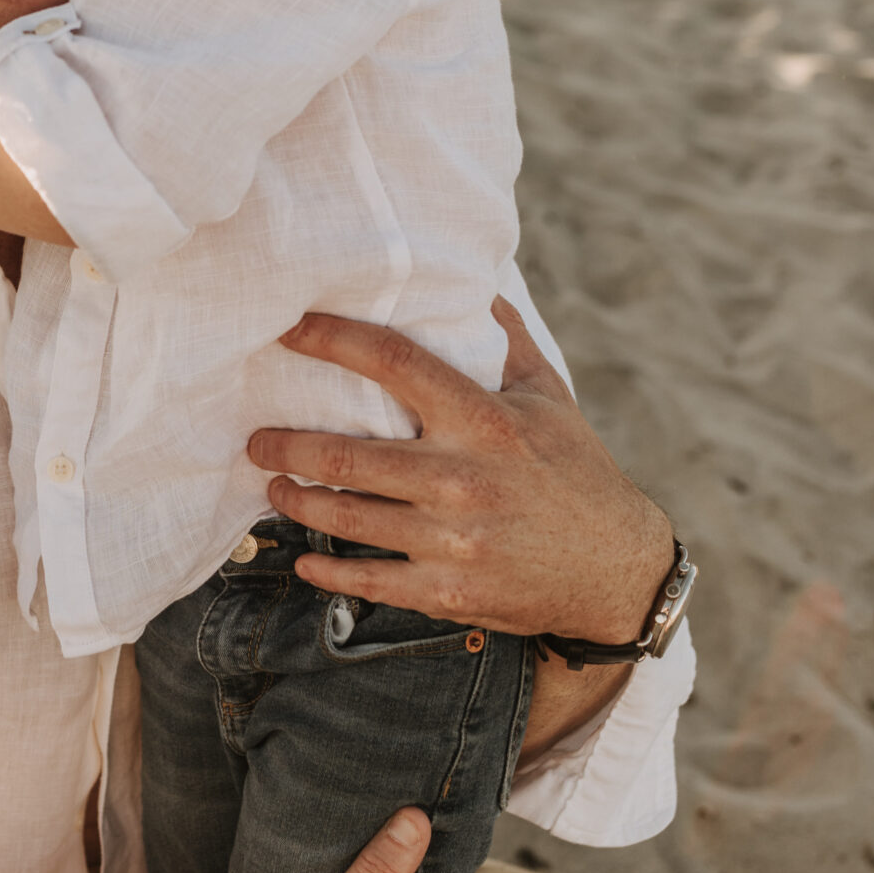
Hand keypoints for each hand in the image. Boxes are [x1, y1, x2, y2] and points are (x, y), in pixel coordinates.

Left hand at [248, 300, 674, 642]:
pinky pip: (366, 580)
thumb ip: (506, 342)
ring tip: (273, 484)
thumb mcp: (550, 399)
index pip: (392, 363)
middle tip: (256, 438)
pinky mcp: (446, 591)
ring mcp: (451, 540)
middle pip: (345, 454)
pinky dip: (325, 571)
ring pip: (344, 516)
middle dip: (285, 444)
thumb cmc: (578, 474)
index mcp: (483, 421)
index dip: (331, 339)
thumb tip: (478, 281)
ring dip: (295, 499)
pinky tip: (302, 558)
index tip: (288, 329)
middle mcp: (461, 478)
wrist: (617, 570)